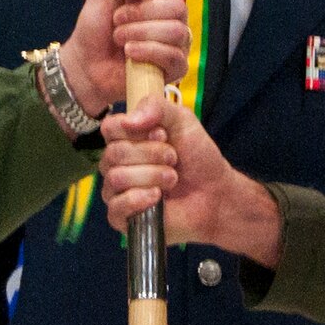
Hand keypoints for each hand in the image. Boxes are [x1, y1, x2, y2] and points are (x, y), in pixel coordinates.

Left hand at [57, 0, 189, 115]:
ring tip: (119, 37)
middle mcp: (175, 20)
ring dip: (140, 32)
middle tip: (117, 19)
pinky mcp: (175, 69)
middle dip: (142, 12)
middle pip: (178, 7)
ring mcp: (178, 45)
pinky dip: (147, 52)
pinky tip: (129, 52)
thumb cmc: (98, 25)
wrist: (86, 61)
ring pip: (176, 31)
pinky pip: (173, 56)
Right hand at [101, 96, 281, 262]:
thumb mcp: (182, 121)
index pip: (109, 128)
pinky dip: (139, 200)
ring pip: (115, 178)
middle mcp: (117, 164)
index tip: (163, 135)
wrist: (215, 193)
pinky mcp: (122, 217)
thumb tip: (128, 120)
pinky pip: (115, 207)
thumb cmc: (197, 157)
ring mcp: (117, 191)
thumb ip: (156, 107)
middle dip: (150, 155)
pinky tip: (157, 198)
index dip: (135, 131)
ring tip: (172, 179)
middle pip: (113, 153)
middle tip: (174, 159)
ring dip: (151, 176)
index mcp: (126, 139)